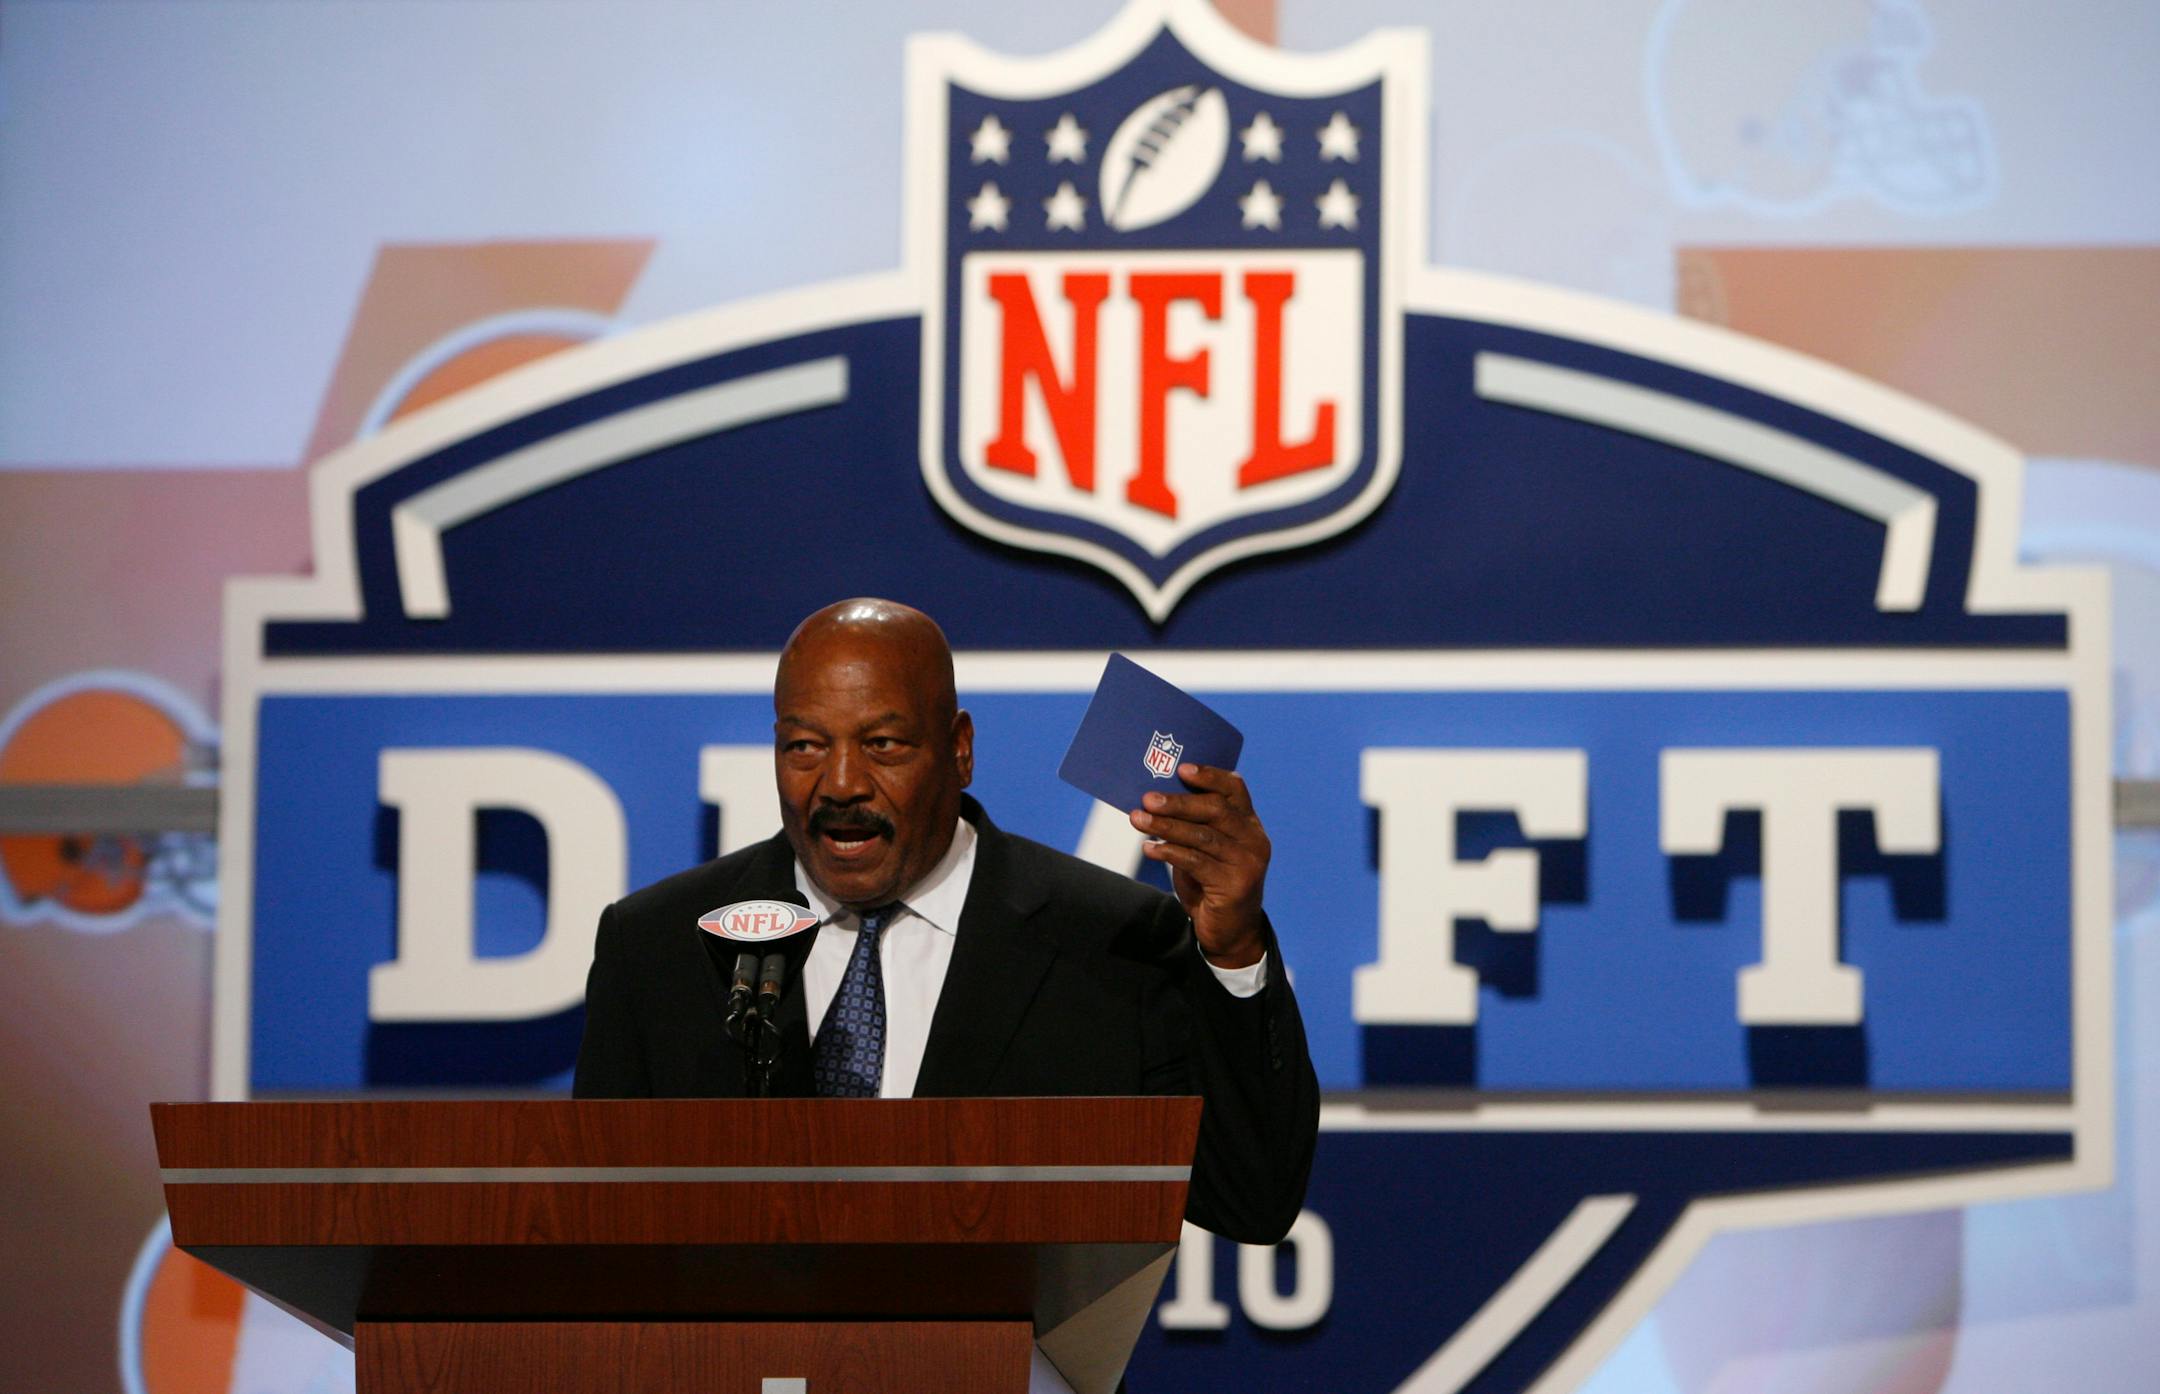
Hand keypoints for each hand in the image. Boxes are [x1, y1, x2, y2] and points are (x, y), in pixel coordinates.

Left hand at [1131, 764, 1270, 968]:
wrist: (1229, 931)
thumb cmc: (1211, 883)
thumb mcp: (1205, 849)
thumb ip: (1193, 826)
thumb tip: (1154, 800)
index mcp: (1249, 823)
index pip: (1235, 789)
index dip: (1210, 776)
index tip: (1182, 769)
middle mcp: (1253, 839)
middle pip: (1216, 810)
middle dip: (1178, 802)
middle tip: (1147, 799)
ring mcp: (1247, 862)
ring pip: (1202, 835)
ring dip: (1166, 826)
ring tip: (1138, 820)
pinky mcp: (1235, 885)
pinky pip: (1196, 862)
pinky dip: (1169, 852)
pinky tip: (1149, 848)